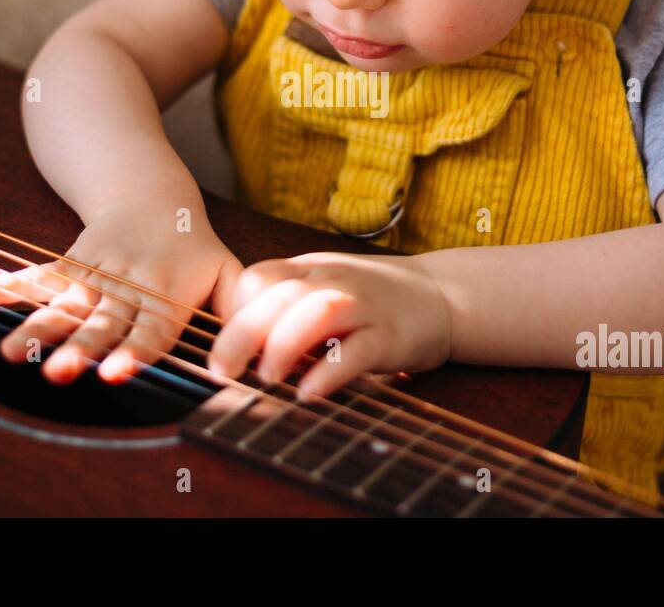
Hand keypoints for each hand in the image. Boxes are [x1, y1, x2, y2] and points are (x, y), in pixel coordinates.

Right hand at [0, 206, 241, 384]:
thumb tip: (252, 357)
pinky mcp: (67, 265)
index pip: (150, 330)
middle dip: (80, 348)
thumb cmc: (194, 248)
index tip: (116, 371)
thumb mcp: (227, 272)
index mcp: (166, 294)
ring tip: (10, 355)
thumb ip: (240, 310)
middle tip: (61, 373)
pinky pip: (33, 277)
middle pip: (101, 322)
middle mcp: (126, 286)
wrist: (151, 193)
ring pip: (64, 305)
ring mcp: (92, 274)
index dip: (134, 351)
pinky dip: (2, 288)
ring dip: (37, 329)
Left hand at [206, 251, 451, 401]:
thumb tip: (237, 349)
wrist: (442, 295)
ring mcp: (364, 305)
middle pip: (277, 294)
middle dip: (241, 333)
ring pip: (316, 312)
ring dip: (283, 344)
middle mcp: (333, 281)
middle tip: (221, 371)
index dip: (232, 311)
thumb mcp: (325, 288)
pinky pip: (357, 350)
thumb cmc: (371, 300)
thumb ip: (286, 307)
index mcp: (310, 269)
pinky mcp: (391, 335)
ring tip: (266, 379)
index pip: (258, 277)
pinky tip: (309, 394)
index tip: (221, 346)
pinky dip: (330, 372)